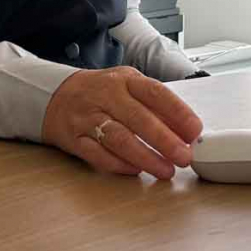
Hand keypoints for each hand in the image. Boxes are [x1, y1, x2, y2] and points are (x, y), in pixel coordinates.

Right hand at [41, 66, 202, 178]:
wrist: (56, 95)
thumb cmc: (102, 92)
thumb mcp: (129, 86)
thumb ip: (156, 107)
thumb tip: (187, 132)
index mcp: (125, 79)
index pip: (156, 93)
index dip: (178, 112)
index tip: (194, 131)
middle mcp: (106, 96)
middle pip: (138, 118)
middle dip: (165, 140)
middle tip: (184, 157)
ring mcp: (88, 117)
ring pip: (119, 139)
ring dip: (145, 157)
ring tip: (166, 170)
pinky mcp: (75, 139)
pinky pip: (98, 155)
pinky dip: (119, 165)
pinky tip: (136, 171)